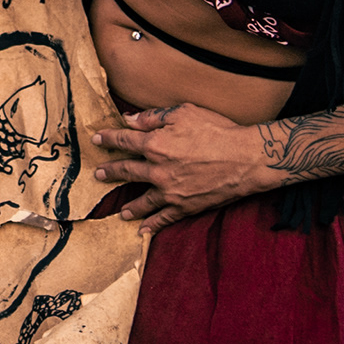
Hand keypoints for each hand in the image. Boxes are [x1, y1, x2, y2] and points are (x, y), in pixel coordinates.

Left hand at [88, 103, 286, 232]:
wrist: (245, 158)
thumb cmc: (218, 130)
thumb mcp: (184, 112)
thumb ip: (154, 116)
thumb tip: (129, 119)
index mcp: (156, 143)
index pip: (124, 141)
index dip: (109, 139)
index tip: (97, 139)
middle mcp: (158, 169)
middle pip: (127, 170)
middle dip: (111, 171)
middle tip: (99, 175)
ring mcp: (170, 191)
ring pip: (142, 200)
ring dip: (130, 205)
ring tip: (121, 211)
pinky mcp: (185, 206)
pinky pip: (164, 218)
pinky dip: (152, 225)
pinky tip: (143, 230)